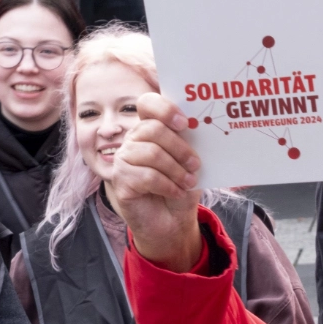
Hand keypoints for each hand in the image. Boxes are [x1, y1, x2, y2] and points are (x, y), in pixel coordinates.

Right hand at [110, 93, 203, 272]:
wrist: (172, 220)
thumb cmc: (181, 186)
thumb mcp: (191, 161)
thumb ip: (191, 143)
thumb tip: (202, 127)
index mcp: (150, 127)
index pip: (147, 103)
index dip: (164, 108)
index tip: (184, 123)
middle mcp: (133, 139)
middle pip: (153, 129)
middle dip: (179, 147)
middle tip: (195, 164)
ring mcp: (123, 159)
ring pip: (151, 153)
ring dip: (176, 170)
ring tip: (189, 181)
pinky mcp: (120, 180)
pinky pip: (147, 176)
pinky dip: (168, 185)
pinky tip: (176, 192)